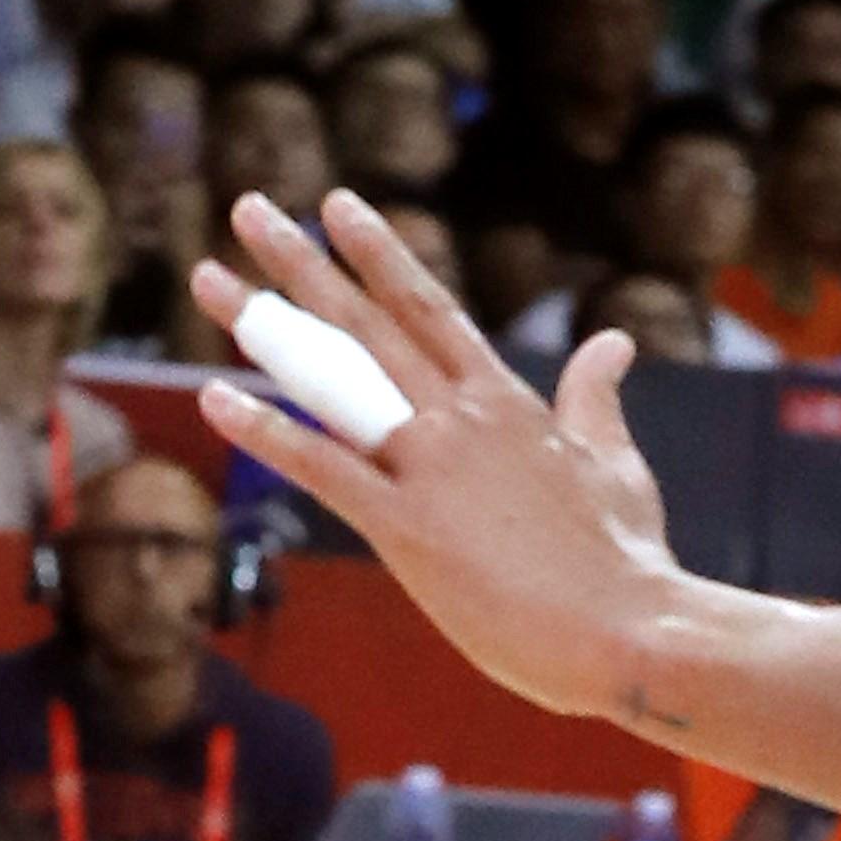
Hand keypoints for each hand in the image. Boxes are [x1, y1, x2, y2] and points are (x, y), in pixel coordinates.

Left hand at [192, 189, 681, 726]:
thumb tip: (614, 341)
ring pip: (332, 379)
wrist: (630, 631)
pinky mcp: (407, 529)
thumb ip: (595, 399)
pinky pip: (321, 470)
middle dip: (301, 263)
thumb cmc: (628, 562)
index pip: (428, 309)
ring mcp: (429, 469)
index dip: (378, 254)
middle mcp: (459, 420)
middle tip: (247, 211)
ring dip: (264, 325)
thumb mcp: (615, 462)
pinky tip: (213, 398)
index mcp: (505, 402)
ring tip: (209, 278)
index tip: (336, 208)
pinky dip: (266, 433)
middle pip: (365, 323)